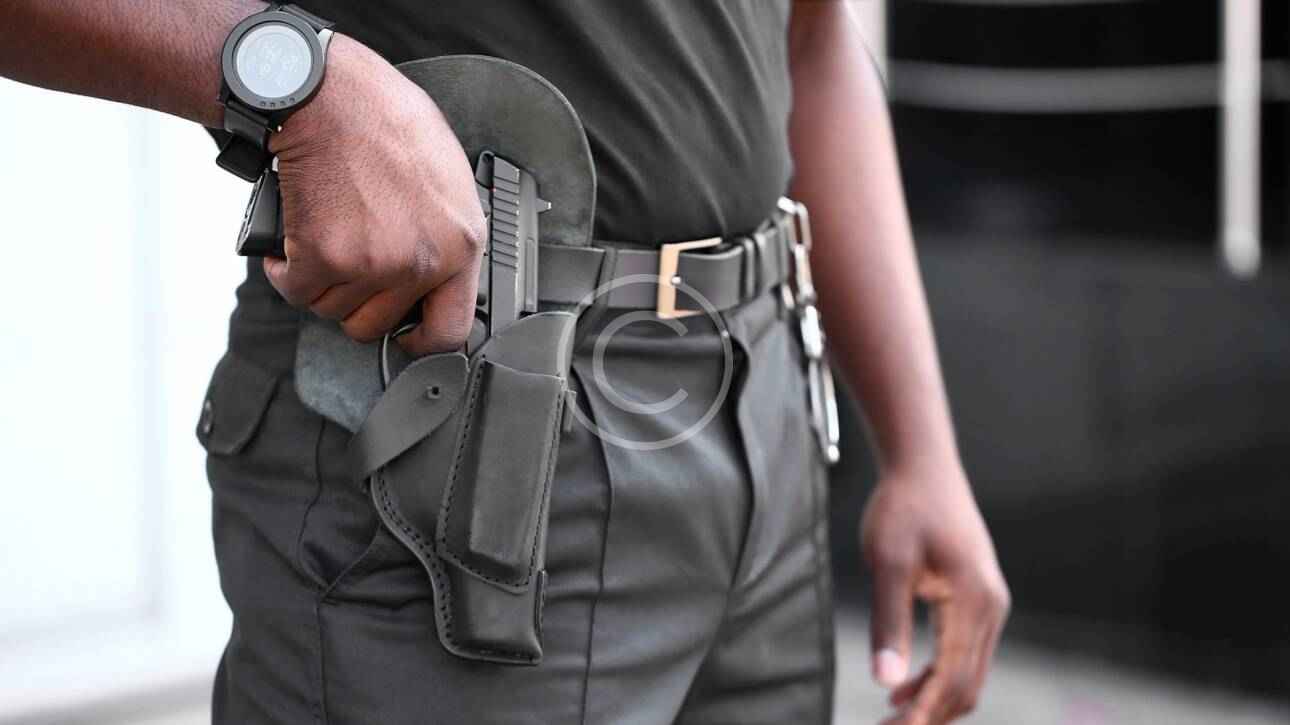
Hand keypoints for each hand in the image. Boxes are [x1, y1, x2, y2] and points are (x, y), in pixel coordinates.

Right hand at [265, 34, 485, 354]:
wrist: (333, 95)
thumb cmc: (386, 123)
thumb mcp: (448, 182)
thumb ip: (444, 237)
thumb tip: (434, 280)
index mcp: (461, 245)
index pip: (450, 331)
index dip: (420, 340)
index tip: (403, 335)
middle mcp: (421, 262)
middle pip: (376, 325)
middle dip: (355, 301)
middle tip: (347, 266)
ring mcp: (373, 264)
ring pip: (332, 309)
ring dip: (320, 283)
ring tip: (324, 239)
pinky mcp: (323, 257)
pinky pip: (296, 291)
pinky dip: (285, 271)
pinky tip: (293, 242)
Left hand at [860, 459, 1009, 723]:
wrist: (923, 467)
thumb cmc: (903, 508)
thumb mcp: (887, 563)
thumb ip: (888, 623)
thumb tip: (884, 681)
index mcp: (973, 601)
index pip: (952, 678)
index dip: (923, 714)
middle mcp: (991, 608)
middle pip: (966, 685)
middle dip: (928, 715)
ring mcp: (989, 605)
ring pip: (968, 674)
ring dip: (932, 701)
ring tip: (889, 718)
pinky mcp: (978, 600)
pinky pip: (964, 654)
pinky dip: (937, 677)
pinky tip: (902, 687)